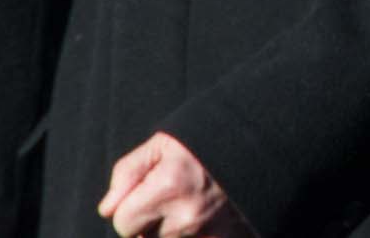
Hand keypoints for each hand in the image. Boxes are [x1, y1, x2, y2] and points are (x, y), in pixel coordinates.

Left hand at [99, 133, 256, 237]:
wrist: (262, 142)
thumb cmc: (206, 141)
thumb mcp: (163, 144)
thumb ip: (127, 173)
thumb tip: (107, 209)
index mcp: (168, 187)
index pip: (122, 223)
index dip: (130, 206)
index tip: (149, 190)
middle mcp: (187, 215)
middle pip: (144, 237)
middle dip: (151, 220)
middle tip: (174, 195)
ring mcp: (209, 231)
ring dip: (173, 228)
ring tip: (192, 201)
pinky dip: (195, 233)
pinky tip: (205, 216)